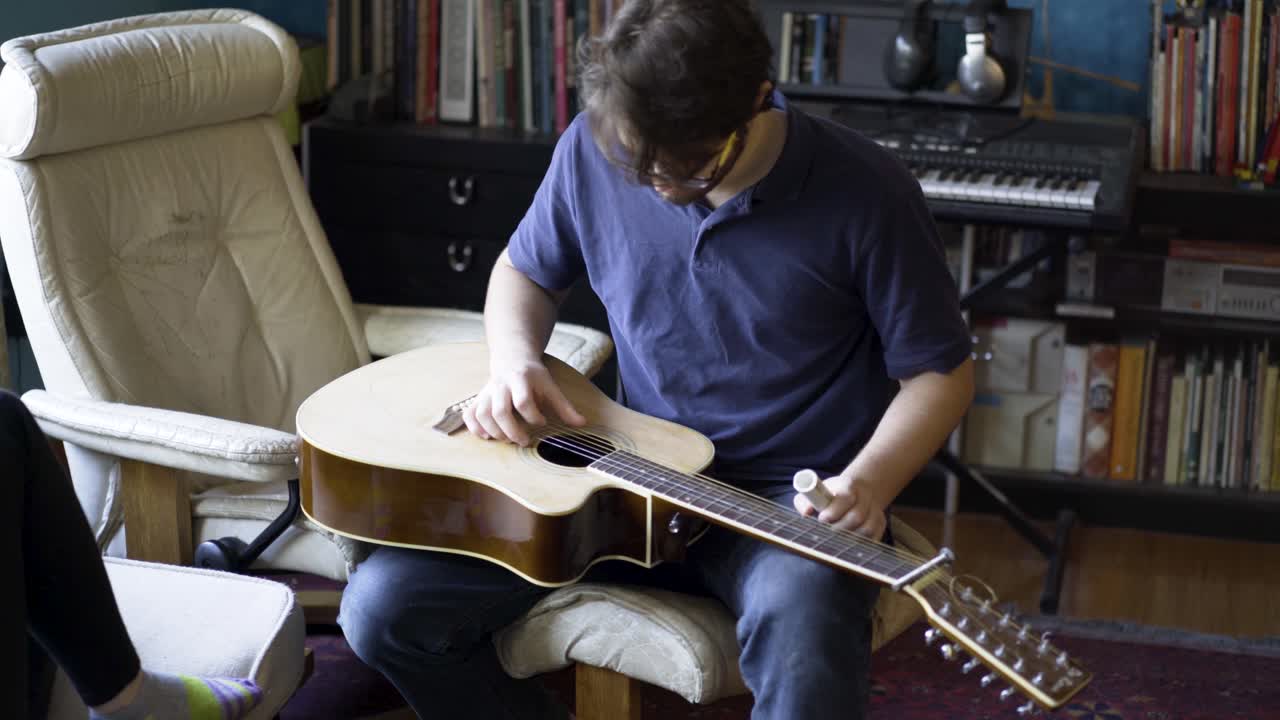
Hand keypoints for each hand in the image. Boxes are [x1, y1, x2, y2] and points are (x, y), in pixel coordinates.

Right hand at [462, 356, 585, 446]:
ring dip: (495, 432)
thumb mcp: (551, 387)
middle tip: (524, 440)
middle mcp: (501, 386)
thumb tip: (582, 423)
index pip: (523, 401)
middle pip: (500, 411)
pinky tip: (487, 436)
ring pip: (483, 414)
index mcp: (521, 380)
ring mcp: (487, 392)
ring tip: (508, 440)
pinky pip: (470, 414)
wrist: (512, 359)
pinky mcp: (479, 399)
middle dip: (512, 430)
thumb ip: (564, 407)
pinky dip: (475, 428)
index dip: (533, 416)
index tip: (543, 422)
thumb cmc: (533, 376)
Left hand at [793, 473, 886, 539]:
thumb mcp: (814, 493)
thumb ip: (805, 501)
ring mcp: (876, 510)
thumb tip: (807, 513)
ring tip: (836, 539)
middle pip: (857, 516)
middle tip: (827, 534)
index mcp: (849, 485)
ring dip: (850, 538)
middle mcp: (866, 496)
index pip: (845, 497)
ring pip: (867, 530)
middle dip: (839, 528)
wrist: (856, 493)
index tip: (822, 519)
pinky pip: (874, 538)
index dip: (834, 511)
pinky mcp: (881, 524)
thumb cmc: (829, 495)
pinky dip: (861, 544)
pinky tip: (848, 544)